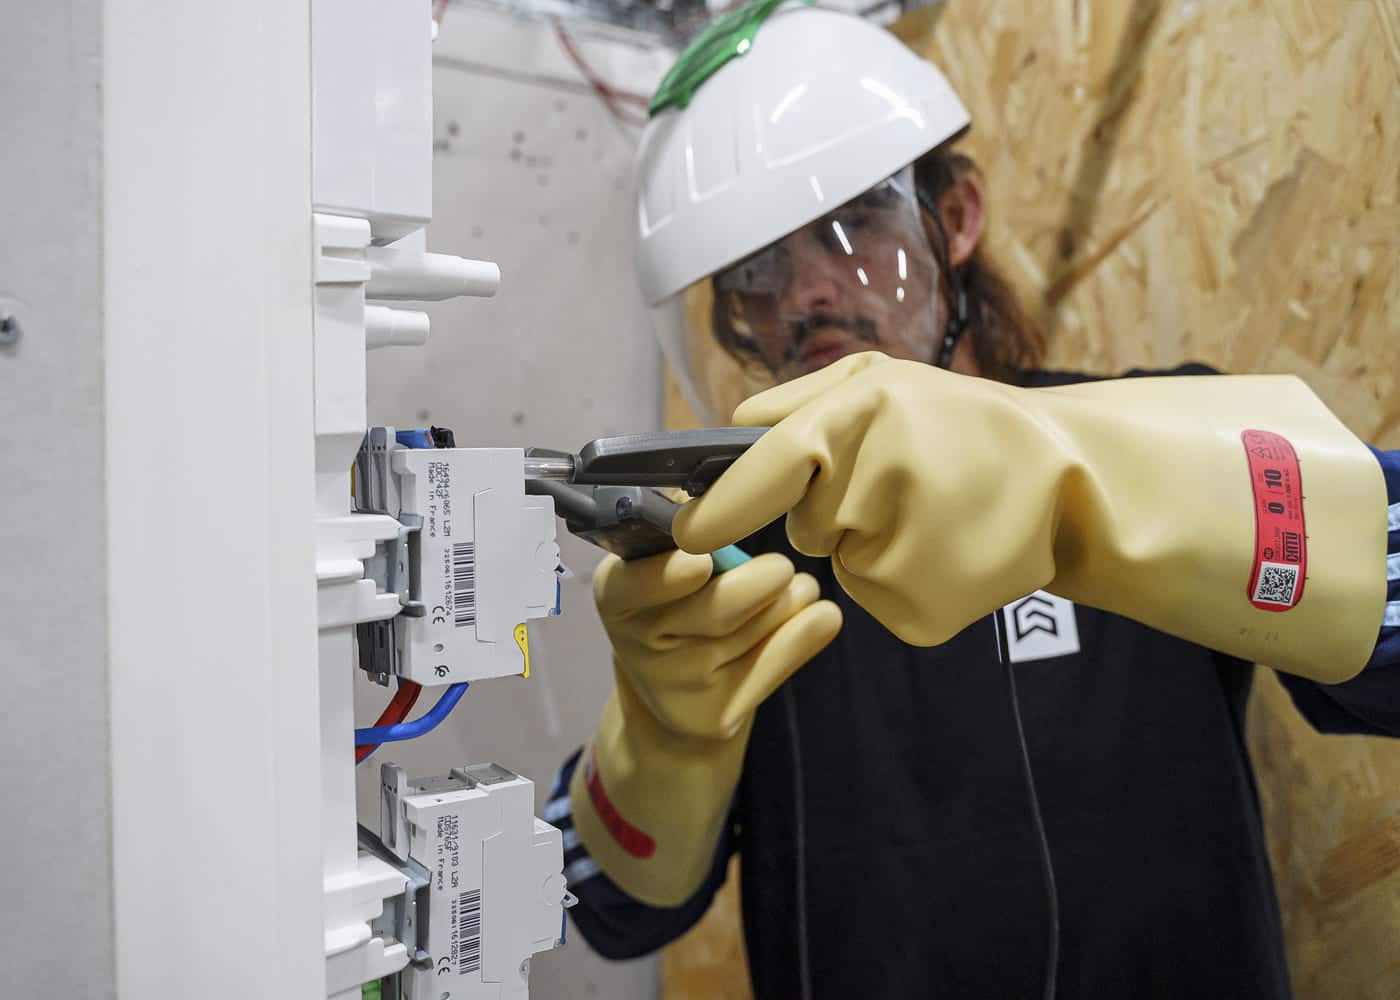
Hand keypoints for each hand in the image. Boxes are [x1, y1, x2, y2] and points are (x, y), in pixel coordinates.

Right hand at [595, 549, 841, 739]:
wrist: (675, 699)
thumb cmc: (678, 603)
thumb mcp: (664, 564)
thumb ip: (688, 528)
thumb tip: (715, 485)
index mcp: (617, 593)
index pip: (632, 585)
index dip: (666, 577)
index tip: (701, 563)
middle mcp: (638, 643)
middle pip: (712, 611)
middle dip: (756, 585)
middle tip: (782, 567)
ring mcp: (676, 686)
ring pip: (750, 632)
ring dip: (788, 602)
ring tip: (800, 587)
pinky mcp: (715, 716)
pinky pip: (772, 666)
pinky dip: (804, 636)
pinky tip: (823, 617)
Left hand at [673, 351, 1385, 681]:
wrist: (1073, 484)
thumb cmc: (968, 423)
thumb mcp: (888, 379)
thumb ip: (802, 399)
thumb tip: (734, 426)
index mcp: (859, 420)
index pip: (765, 472)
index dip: (718, 507)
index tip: (686, 531)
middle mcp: (870, 488)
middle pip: (806, 524)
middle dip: (836, 506)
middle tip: (902, 481)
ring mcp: (897, 556)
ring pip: (843, 563)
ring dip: (871, 542)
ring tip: (935, 511)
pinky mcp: (918, 613)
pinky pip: (876, 599)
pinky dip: (899, 580)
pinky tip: (945, 549)